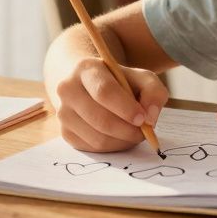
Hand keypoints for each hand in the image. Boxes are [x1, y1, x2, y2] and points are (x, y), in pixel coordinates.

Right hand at [50, 57, 168, 151]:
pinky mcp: (65, 132)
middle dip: (127, 130)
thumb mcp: (141, 78)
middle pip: (100, 119)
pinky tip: (119, 136)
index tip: (143, 119)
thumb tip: (150, 117)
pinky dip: (112, 147)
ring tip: (133, 133)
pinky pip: (92, 148)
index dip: (126, 109)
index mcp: (86, 69)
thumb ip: (153, 92)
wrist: (91, 86)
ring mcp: (63, 112)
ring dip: (122, 141)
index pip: (104, 92)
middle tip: (143, 132)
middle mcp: (68, 89)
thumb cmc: (120, 82)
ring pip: (97, 138)